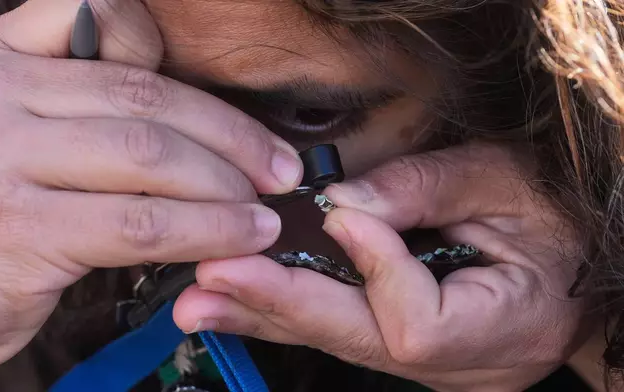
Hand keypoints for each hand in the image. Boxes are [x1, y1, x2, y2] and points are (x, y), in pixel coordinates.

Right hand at [0, 0, 301, 370]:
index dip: (184, 77)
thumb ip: (77, 102)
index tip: (237, 128)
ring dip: (224, 185)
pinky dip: (204, 230)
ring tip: (263, 213)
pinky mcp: (22, 232)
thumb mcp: (15, 133)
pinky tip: (238, 239)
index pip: (109, 32)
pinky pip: (140, 223)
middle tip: (279, 171)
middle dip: (231, 137)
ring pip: (149, 156)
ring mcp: (3, 160)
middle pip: (146, 98)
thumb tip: (170, 103)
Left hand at [173, 142, 585, 391]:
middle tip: (212, 281)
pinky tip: (247, 298)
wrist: (576, 259)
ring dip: (271, 313)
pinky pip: (347, 332)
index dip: (376, 272)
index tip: (343, 217)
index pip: (418, 326)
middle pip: (361, 342)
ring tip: (205, 298)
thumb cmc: (554, 216)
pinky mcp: (412, 350)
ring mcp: (437, 367)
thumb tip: (339, 205)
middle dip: (283, 305)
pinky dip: (296, 309)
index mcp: (508, 325)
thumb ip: (422, 190)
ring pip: (343, 343)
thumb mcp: (504, 180)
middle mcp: (466, 364)